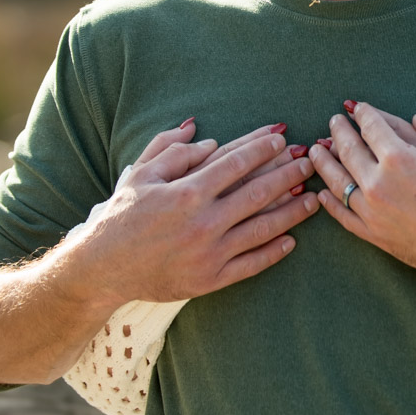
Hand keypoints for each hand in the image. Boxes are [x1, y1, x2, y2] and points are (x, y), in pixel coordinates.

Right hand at [66, 119, 318, 306]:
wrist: (102, 268)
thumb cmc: (122, 216)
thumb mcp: (140, 174)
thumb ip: (171, 149)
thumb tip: (204, 134)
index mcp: (187, 193)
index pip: (235, 163)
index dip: (262, 148)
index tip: (281, 139)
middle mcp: (203, 223)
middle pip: (258, 193)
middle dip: (287, 174)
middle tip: (308, 162)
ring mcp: (209, 254)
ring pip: (262, 229)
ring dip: (292, 212)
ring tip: (313, 198)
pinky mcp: (209, 280)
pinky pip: (251, 264)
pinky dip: (274, 252)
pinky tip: (292, 240)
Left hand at [310, 93, 415, 277]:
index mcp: (398, 158)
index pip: (372, 128)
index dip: (363, 114)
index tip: (357, 107)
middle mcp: (378, 183)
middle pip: (349, 152)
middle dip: (339, 133)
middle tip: (333, 122)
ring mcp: (373, 212)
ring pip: (338, 183)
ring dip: (324, 164)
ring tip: (316, 152)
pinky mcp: (375, 235)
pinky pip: (343, 216)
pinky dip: (330, 203)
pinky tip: (322, 193)